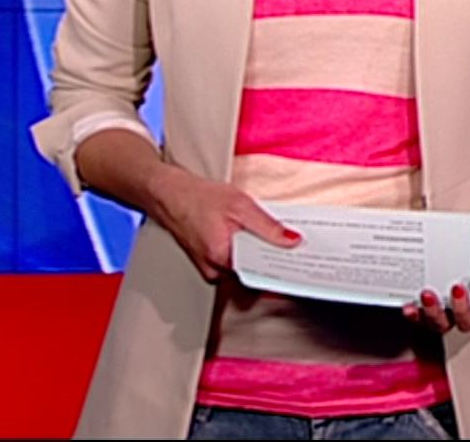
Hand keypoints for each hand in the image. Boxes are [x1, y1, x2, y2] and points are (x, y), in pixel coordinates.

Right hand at [147, 166, 300, 282]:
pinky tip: (257, 240)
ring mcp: (211, 269)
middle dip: (274, 260)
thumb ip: (268, 226)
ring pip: (246, 268)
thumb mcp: (240, 206)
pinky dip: (248, 253)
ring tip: (277, 242)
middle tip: (294, 248)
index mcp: (222, 259)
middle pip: (255, 272)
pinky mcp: (210, 263)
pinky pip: (236, 263)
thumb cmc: (199, 198)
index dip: (283, 266)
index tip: (300, 261)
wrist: (169, 195)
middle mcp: (215, 272)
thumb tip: (292, 240)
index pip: (261, 273)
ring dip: (261, 256)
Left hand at [405, 243, 469, 334]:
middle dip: (433, 312)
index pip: (467, 320)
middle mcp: (455, 315)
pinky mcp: (426, 298)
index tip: (457, 289)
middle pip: (441, 324)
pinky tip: (406, 295)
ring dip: (418, 311)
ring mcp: (439, 308)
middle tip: (429, 294)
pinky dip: (409, 302)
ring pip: (426, 318)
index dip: (461, 309)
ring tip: (418, 295)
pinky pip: (415, 305)